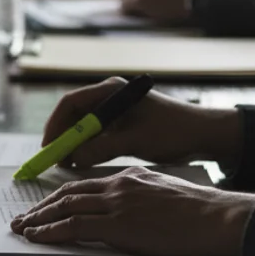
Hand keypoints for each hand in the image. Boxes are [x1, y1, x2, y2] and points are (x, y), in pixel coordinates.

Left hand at [10, 167, 254, 255]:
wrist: (222, 220)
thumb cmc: (207, 216)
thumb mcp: (171, 197)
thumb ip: (148, 201)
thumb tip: (140, 217)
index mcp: (132, 177)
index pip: (88, 184)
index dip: (64, 195)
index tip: (49, 205)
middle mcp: (120, 185)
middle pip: (70, 193)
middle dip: (43, 206)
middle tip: (25, 217)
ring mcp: (117, 204)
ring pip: (66, 207)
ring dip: (39, 219)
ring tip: (23, 228)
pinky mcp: (118, 225)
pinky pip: (73, 226)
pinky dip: (50, 231)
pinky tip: (36, 237)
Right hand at [44, 78, 242, 168]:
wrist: (206, 136)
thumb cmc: (175, 131)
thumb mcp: (135, 140)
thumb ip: (101, 148)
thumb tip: (71, 158)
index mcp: (112, 91)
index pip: (71, 103)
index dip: (55, 125)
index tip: (48, 147)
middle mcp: (110, 98)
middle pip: (73, 115)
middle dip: (61, 137)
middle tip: (52, 158)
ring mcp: (115, 112)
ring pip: (83, 128)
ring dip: (72, 145)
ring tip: (64, 164)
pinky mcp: (121, 126)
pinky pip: (95, 136)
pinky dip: (86, 149)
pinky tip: (81, 163)